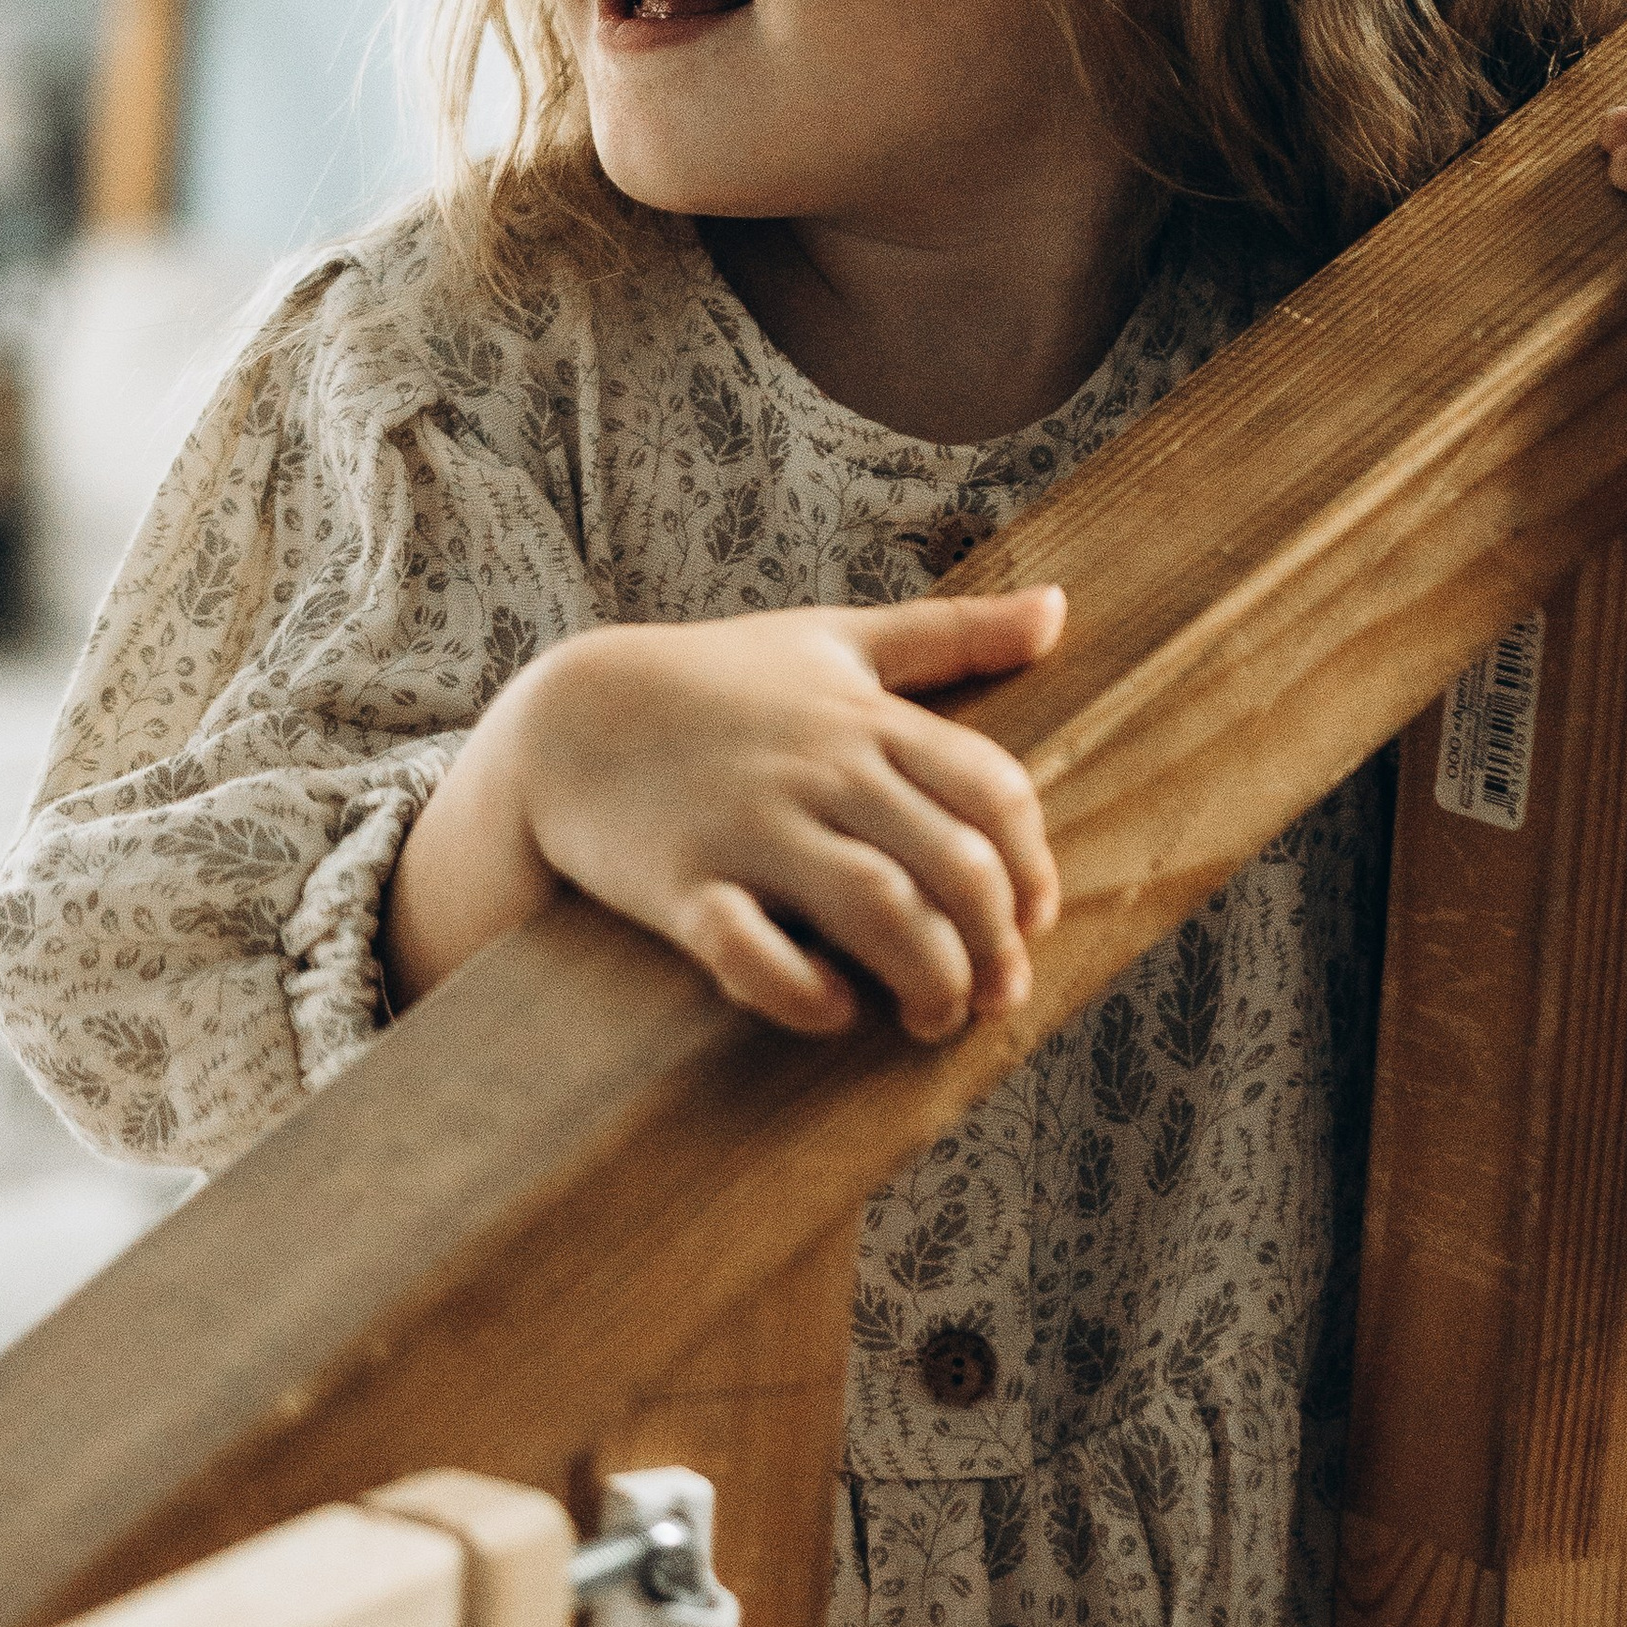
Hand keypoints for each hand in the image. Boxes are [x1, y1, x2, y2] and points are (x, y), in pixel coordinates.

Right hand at [388, 587, 1064, 1039]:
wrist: (568, 718)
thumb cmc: (716, 681)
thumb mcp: (835, 640)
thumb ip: (950, 634)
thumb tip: (1058, 608)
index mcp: (864, 717)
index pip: (993, 791)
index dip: (1031, 867)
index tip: (1028, 920)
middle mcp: (820, 768)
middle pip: (953, 862)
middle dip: (993, 946)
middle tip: (994, 996)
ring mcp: (749, 825)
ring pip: (877, 907)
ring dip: (928, 978)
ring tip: (932, 1017)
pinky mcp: (680, 884)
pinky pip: (750, 951)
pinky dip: (803, 992)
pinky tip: (833, 1009)